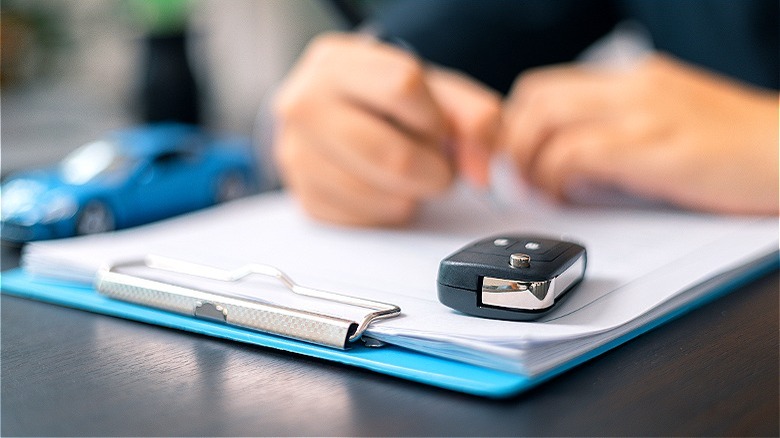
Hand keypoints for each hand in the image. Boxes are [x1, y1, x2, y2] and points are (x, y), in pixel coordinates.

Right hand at [273, 33, 500, 225]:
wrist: (343, 120)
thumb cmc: (389, 104)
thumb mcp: (436, 92)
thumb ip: (475, 118)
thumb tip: (482, 171)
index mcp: (336, 63)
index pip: (403, 86)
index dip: (435, 118)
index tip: (436, 128)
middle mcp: (304, 105)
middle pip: (393, 155)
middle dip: (433, 170)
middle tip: (435, 165)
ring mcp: (296, 155)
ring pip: (381, 196)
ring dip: (412, 194)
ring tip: (407, 173)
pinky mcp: (305, 199)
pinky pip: (366, 221)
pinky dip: (388, 211)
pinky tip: (384, 188)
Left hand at [500, 54, 778, 214]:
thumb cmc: (734, 149)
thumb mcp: (668, 124)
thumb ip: (620, 132)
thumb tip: (569, 164)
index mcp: (633, 80)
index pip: (545, 86)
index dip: (517, 124)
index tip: (517, 158)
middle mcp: (632, 87)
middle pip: (535, 98)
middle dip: (514, 142)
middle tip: (520, 178)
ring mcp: (643, 114)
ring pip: (547, 121)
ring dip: (530, 161)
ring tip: (541, 191)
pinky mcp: (654, 148)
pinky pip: (577, 153)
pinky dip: (558, 177)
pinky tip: (569, 196)